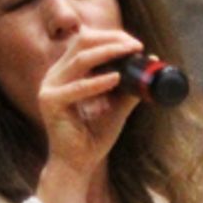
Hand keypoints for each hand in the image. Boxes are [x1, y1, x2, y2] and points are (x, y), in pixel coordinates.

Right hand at [36, 29, 144, 202]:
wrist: (77, 166)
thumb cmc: (93, 138)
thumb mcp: (116, 108)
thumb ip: (130, 88)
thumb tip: (152, 64)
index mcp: (66, 71)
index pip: (86, 41)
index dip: (111, 37)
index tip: (136, 44)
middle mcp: (55, 74)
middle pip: (82, 42)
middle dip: (111, 39)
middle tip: (135, 45)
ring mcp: (50, 87)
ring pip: (80, 59)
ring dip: (108, 53)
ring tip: (130, 53)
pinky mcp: (51, 103)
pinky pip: (77, 87)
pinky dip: (98, 82)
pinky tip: (116, 79)